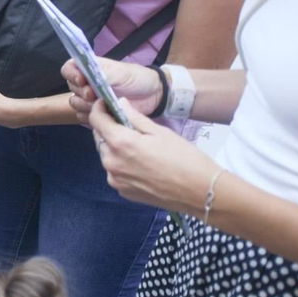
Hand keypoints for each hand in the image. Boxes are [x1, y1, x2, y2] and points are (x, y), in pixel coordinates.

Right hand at [63, 58, 163, 123]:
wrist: (153, 96)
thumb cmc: (137, 79)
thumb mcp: (122, 72)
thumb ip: (104, 73)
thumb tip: (87, 77)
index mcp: (91, 68)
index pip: (69, 68)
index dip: (71, 74)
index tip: (83, 81)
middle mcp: (87, 83)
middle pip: (70, 87)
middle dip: (81, 93)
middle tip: (95, 96)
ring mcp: (91, 99)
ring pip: (75, 103)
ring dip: (85, 106)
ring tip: (101, 106)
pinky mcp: (97, 113)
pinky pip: (83, 117)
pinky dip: (90, 118)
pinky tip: (102, 116)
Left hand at [88, 98, 213, 214]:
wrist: (201, 192)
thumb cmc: (185, 159)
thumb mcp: (160, 132)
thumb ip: (135, 117)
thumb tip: (120, 104)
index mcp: (120, 143)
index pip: (96, 120)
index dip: (99, 109)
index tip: (105, 104)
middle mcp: (112, 162)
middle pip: (99, 138)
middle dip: (108, 128)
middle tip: (124, 124)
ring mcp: (116, 179)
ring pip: (106, 156)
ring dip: (114, 147)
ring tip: (136, 145)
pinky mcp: (123, 192)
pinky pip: (115, 172)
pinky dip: (121, 164)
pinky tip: (140, 163)